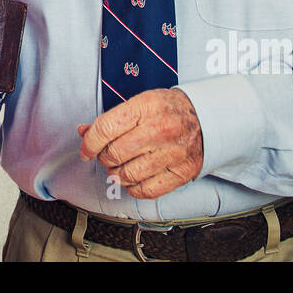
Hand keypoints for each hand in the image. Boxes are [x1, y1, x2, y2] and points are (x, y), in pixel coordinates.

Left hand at [76, 87, 203, 198]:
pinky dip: (133, 187)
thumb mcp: (141, 102)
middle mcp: (161, 129)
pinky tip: (133, 178)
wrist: (207, 118)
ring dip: (116, 174)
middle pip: (114, 153)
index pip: (106, 128)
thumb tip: (85, 132)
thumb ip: (111, 118)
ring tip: (119, 166)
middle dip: (104, 158)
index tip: (86, 149)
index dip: (90, 143)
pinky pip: (146, 190)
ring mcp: (173, 153)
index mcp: (147, 106)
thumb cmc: (169, 110)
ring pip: (127, 174)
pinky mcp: (181, 172)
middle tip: (107, 155)